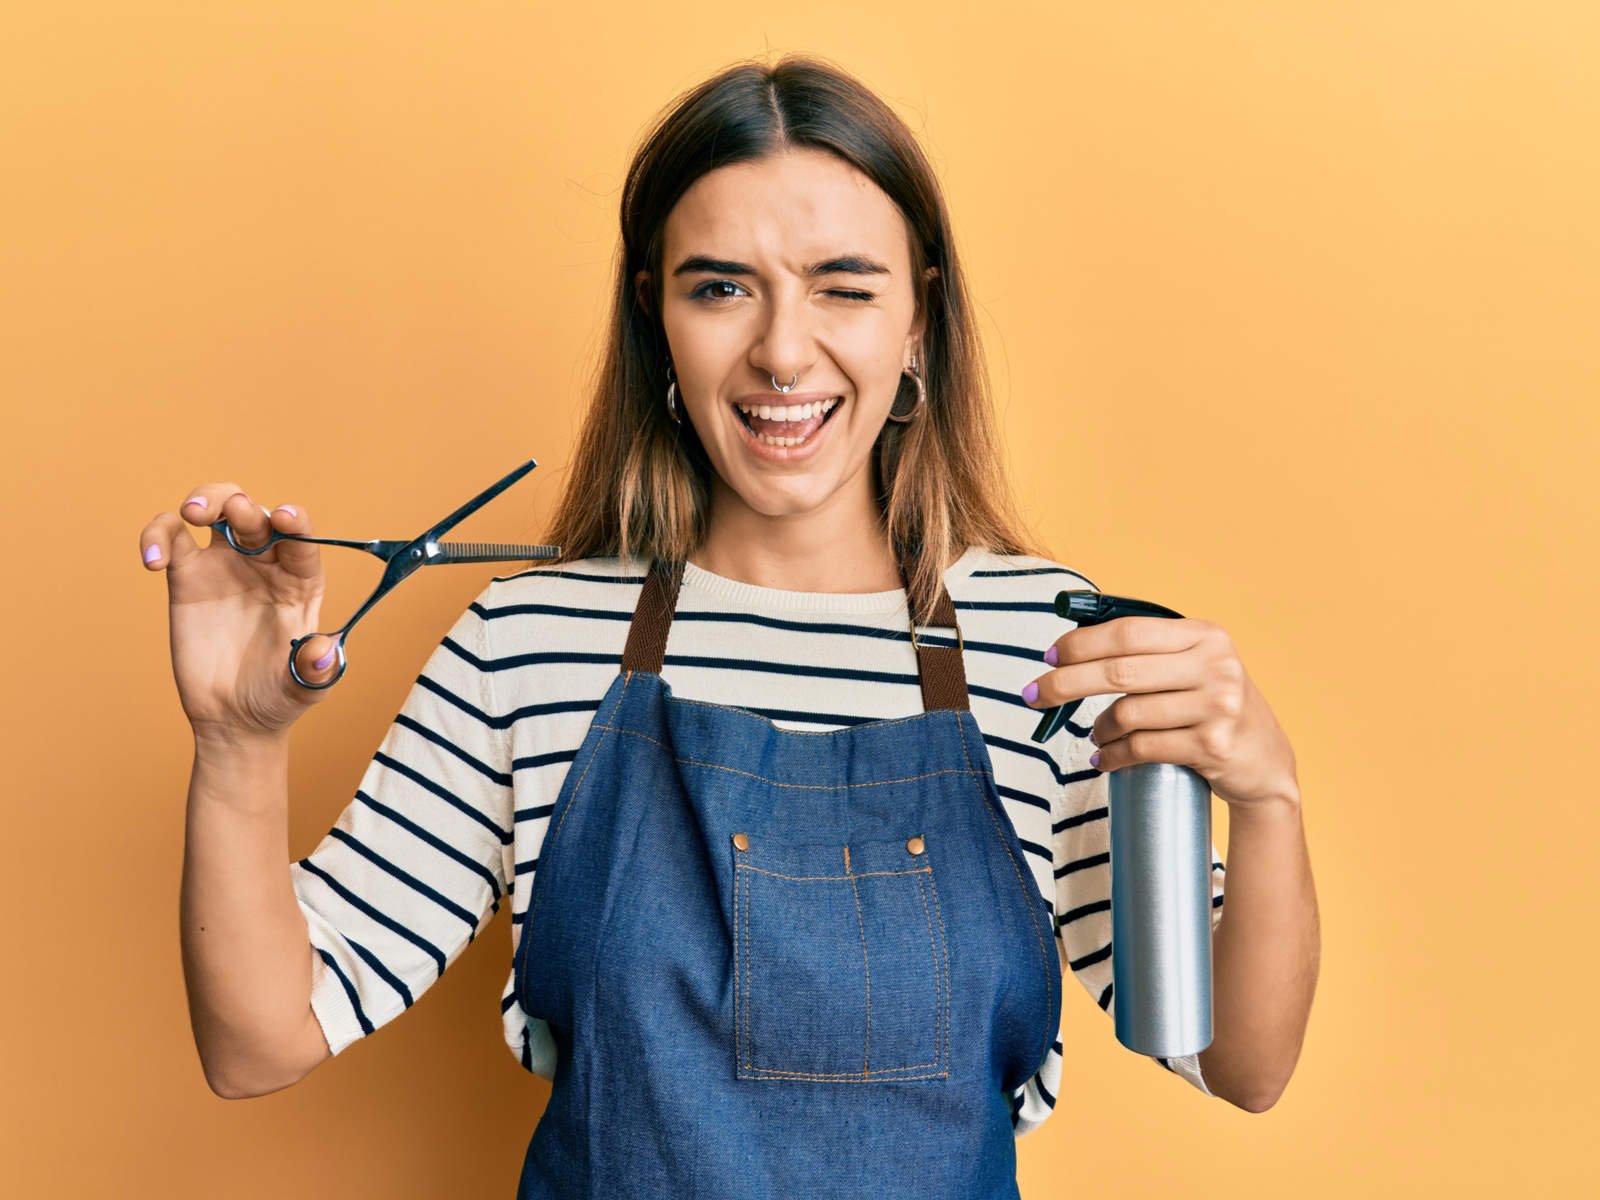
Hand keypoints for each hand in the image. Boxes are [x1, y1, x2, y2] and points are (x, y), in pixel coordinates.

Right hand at [140, 484, 341, 738]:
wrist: (233, 717)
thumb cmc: (278, 696)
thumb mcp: (304, 687)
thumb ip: (316, 669)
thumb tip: (324, 651)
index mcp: (301, 582)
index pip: (302, 541)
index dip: (296, 523)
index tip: (286, 517)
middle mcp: (266, 564)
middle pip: (256, 515)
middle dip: (243, 506)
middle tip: (230, 511)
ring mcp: (226, 565)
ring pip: (216, 511)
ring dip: (205, 500)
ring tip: (190, 514)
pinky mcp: (186, 577)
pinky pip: (172, 540)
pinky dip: (159, 537)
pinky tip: (153, 560)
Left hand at [1025, 617, 1298, 809]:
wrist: (1266, 763)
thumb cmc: (1213, 709)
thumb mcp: (1194, 667)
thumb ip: (1147, 653)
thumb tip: (1070, 648)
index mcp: (1205, 635)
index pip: (1129, 632)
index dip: (1082, 643)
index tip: (1050, 656)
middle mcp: (1215, 665)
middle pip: (1120, 671)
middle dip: (1066, 683)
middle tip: (1034, 694)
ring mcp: (1217, 706)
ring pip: (1128, 714)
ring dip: (1099, 729)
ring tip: (1096, 736)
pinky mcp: (1212, 746)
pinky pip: (1141, 748)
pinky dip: (1113, 755)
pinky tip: (1105, 758)